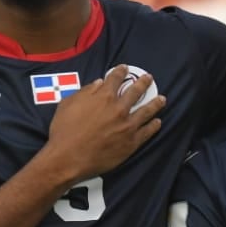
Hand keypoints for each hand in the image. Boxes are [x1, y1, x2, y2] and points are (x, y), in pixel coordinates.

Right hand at [40, 65, 165, 183]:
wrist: (68, 158)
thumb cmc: (64, 131)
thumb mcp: (67, 104)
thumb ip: (86, 92)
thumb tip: (99, 83)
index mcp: (103, 97)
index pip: (115, 79)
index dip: (120, 72)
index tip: (124, 68)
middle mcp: (119, 108)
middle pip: (135, 91)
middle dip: (143, 82)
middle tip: (148, 78)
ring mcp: (128, 126)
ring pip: (147, 111)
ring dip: (155, 103)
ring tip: (161, 99)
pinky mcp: (131, 142)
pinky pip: (147, 132)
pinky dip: (153, 126)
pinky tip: (157, 122)